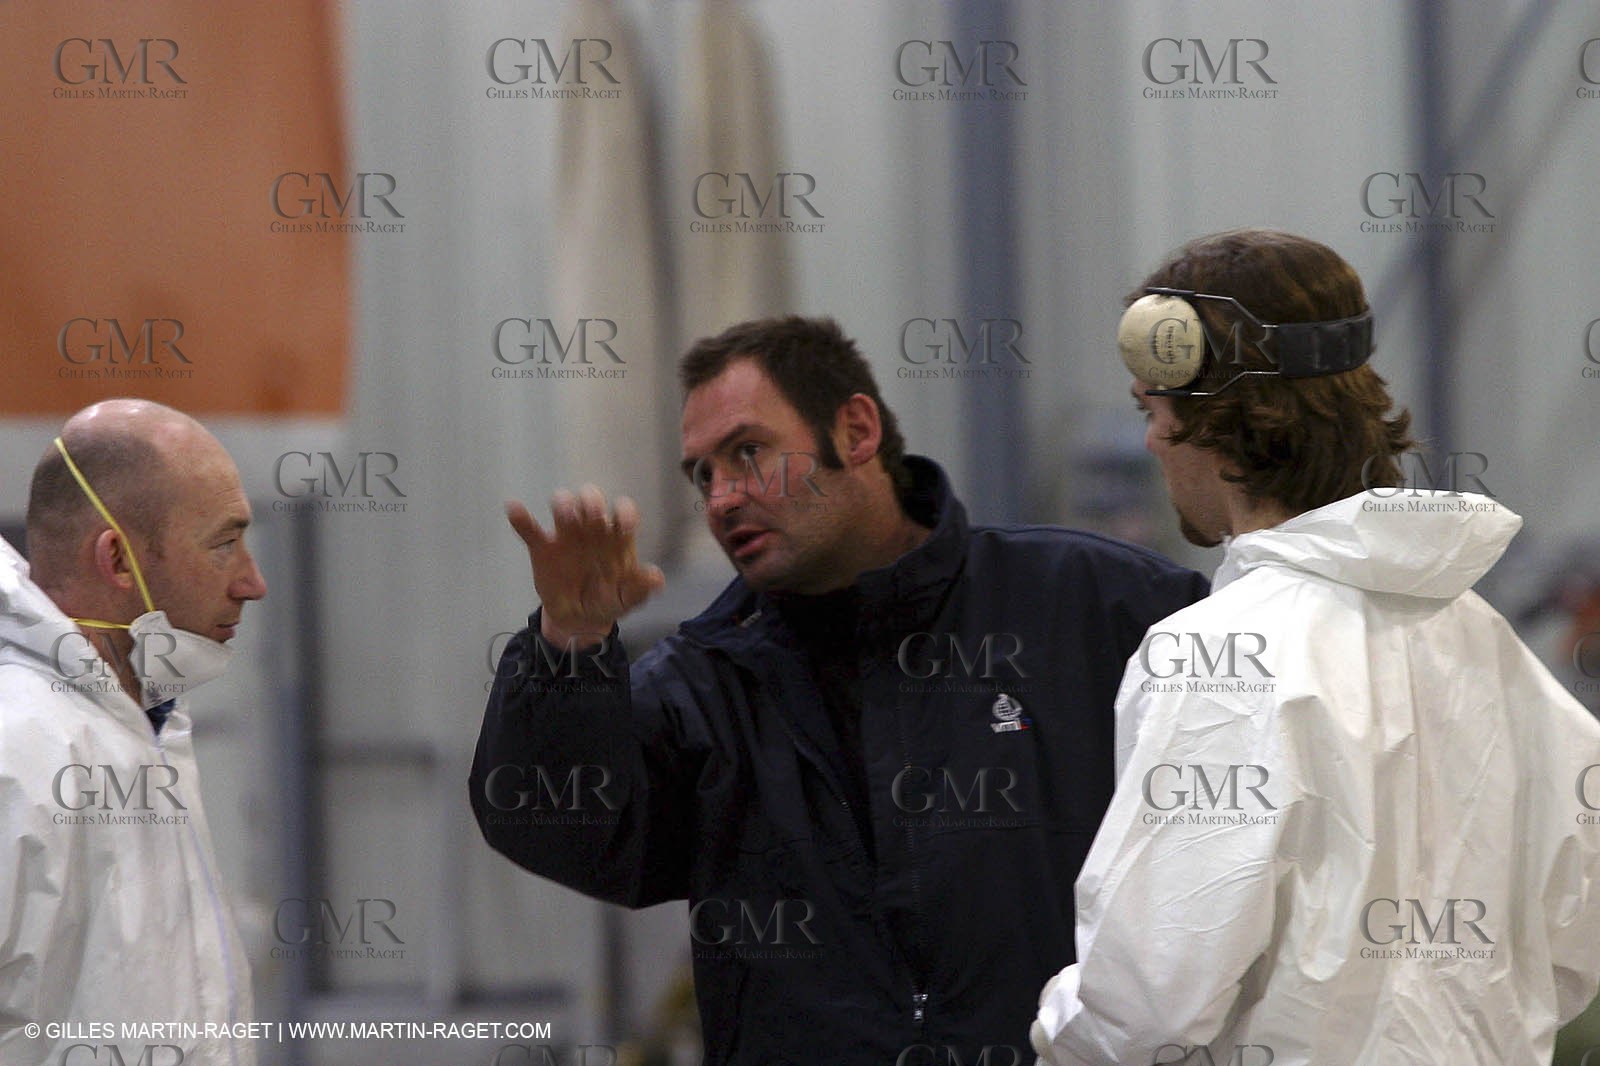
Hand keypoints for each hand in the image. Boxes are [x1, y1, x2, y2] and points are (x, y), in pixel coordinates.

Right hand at [506, 485, 664, 648]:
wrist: (580, 620)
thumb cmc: (609, 600)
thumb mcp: (628, 599)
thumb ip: (640, 588)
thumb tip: (656, 577)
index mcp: (617, 538)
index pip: (623, 513)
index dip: (624, 512)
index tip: (624, 522)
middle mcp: (593, 530)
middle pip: (592, 503)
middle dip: (592, 502)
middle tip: (592, 513)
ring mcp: (567, 536)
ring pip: (564, 507)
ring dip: (564, 504)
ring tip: (563, 513)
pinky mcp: (543, 548)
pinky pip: (531, 530)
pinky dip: (521, 518)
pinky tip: (514, 509)